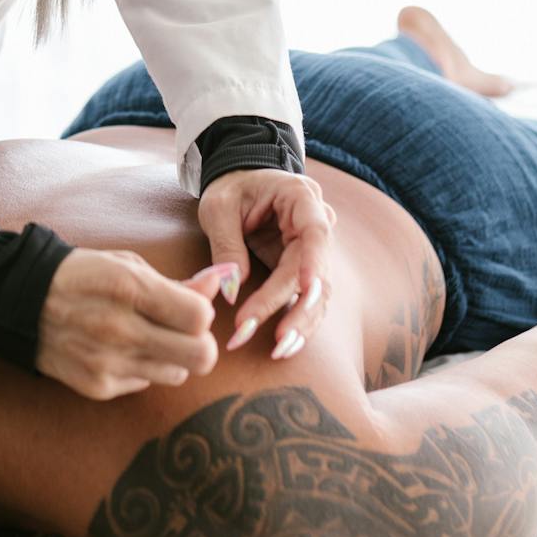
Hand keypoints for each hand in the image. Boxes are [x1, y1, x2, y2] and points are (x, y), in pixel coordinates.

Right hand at [37, 247, 218, 399]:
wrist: (21, 302)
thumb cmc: (82, 276)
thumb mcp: (126, 265)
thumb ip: (176, 282)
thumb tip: (219, 285)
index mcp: (129, 289)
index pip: (200, 317)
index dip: (202, 312)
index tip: (190, 307)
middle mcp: (120, 330)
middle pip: (200, 357)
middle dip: (201, 343)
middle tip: (185, 332)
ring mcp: (108, 364)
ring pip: (178, 374)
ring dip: (173, 357)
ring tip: (149, 338)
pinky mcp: (98, 387)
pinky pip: (145, 383)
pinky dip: (142, 367)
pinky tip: (119, 349)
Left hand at [197, 165, 335, 360]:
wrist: (240, 186)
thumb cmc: (230, 189)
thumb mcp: (218, 208)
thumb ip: (226, 244)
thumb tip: (232, 289)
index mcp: (301, 197)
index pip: (315, 231)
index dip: (313, 261)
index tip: (303, 288)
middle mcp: (317, 225)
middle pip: (315, 272)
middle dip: (295, 308)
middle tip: (275, 338)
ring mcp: (313, 251)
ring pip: (318, 294)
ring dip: (300, 323)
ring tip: (280, 350)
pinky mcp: (303, 271)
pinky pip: (306, 301)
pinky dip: (296, 323)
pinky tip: (283, 346)